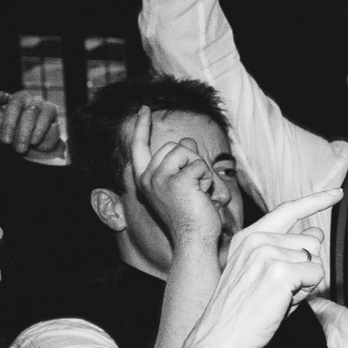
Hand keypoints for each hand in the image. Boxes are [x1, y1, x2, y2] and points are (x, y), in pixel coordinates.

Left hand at [0, 91, 66, 161]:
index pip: (1, 95)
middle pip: (15, 105)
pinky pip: (44, 118)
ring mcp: (37, 103)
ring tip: (20, 149)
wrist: (38, 146)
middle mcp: (22, 98)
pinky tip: (34, 141)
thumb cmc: (15, 136)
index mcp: (7, 101)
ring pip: (29, 114)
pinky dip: (38, 131)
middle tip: (5, 142)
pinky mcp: (51, 110)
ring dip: (24, 134)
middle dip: (9, 125)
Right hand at [128, 108, 223, 252]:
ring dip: (201, 169)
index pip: (139, 147)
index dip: (141, 126)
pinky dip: (208, 179)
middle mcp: (148, 178)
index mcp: (145, 180)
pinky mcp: (177, 181)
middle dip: (191, 160)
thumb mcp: (185, 184)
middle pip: (173, 146)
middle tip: (197, 185)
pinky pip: (200, 165)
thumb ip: (182, 162)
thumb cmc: (192, 215)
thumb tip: (187, 140)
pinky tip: (204, 196)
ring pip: (186, 151)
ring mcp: (160, 179)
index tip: (144, 109)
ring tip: (200, 191)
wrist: (194, 239)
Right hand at [188, 189, 338, 347]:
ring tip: (278, 297)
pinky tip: (282, 302)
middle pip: (311, 243)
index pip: (288, 210)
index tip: (337, 193)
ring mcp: (267, 252)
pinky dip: (306, 292)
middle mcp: (257, 239)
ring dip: (306, 282)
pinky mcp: (279, 270)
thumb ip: (288, 251)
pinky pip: (316, 275)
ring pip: (315, 260)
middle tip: (281, 291)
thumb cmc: (243, 312)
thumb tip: (317, 232)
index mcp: (248, 237)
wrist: (220, 338)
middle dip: (307, 269)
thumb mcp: (263, 273)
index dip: (316, 201)